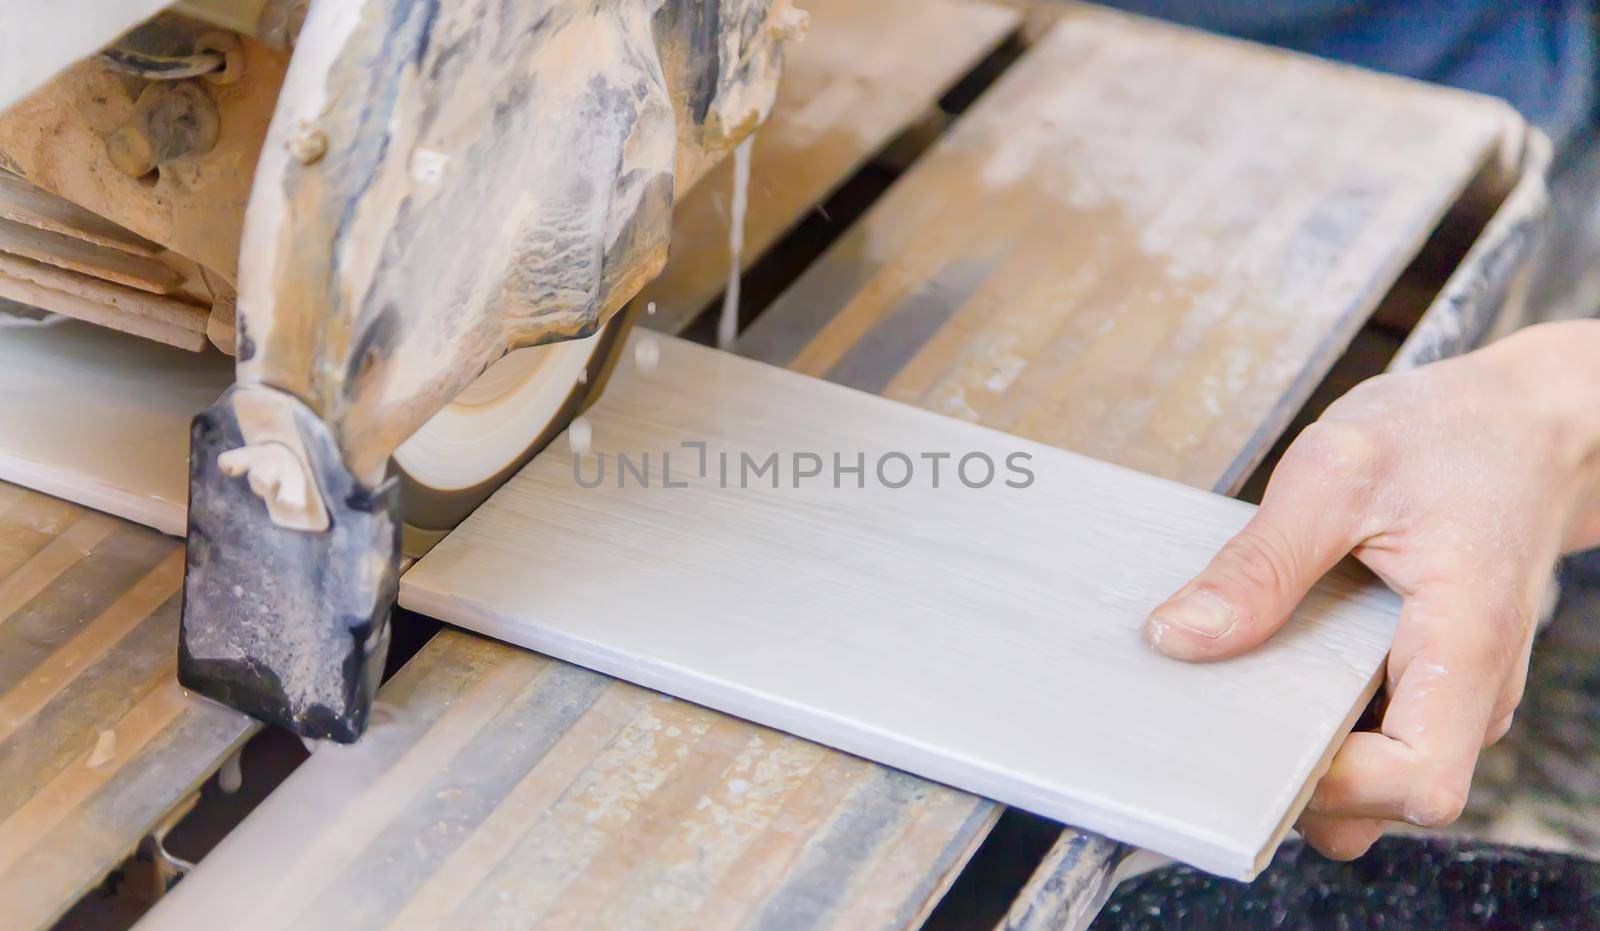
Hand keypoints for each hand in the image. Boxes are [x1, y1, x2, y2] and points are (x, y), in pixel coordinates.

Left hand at [1143, 320, 1599, 859]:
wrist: (1523, 423)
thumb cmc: (1447, 437)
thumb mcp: (1334, 473)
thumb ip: (1261, 562)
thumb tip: (1179, 637)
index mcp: (1465, 644)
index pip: (1418, 784)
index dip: (1335, 786)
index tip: (1259, 734)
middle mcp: (1472, 691)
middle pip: (1388, 801)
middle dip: (1301, 778)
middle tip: (1220, 710)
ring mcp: (1453, 694)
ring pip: (1375, 777)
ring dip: (1302, 748)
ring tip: (1237, 680)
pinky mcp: (1426, 681)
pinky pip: (1370, 732)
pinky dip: (1314, 716)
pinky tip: (1267, 663)